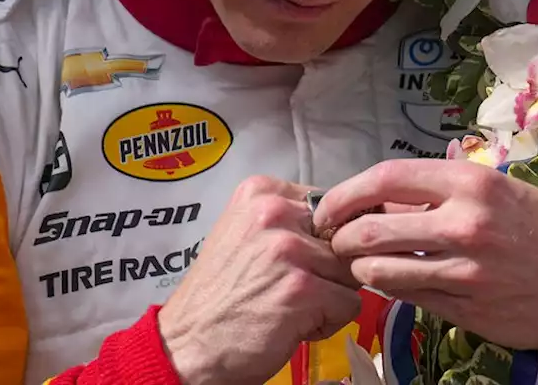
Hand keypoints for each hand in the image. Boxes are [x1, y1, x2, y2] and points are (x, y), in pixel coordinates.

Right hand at [157, 176, 362, 384]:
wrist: (187, 345)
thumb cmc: (218, 297)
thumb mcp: (244, 235)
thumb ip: (287, 222)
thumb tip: (342, 226)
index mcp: (261, 192)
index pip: (330, 206)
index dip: (322, 240)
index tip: (295, 260)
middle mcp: (275, 212)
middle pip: (343, 239)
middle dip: (327, 269)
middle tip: (288, 289)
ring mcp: (289, 250)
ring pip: (350, 272)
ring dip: (329, 297)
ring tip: (289, 307)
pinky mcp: (303, 289)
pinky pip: (349, 304)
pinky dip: (328, 322)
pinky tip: (292, 325)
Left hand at [312, 159, 537, 353]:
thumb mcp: (500, 192)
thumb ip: (441, 193)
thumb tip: (380, 199)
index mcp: (472, 183)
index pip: (384, 179)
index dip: (345, 193)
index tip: (329, 205)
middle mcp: (465, 224)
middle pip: (371, 228)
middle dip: (341, 237)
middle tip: (335, 240)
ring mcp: (465, 272)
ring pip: (381, 270)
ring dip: (360, 267)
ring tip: (360, 263)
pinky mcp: (467, 311)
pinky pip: (409, 298)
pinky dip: (391, 289)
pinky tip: (393, 282)